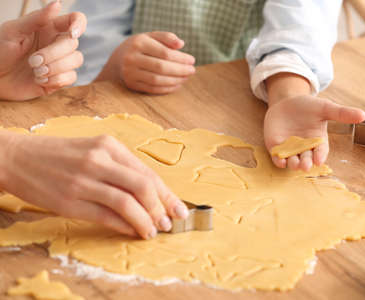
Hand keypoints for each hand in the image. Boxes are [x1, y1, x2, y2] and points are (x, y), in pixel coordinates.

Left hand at [0, 1, 85, 100]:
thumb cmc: (0, 51)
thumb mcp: (13, 31)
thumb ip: (36, 19)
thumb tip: (57, 3)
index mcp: (49, 28)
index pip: (75, 20)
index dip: (79, 25)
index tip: (72, 34)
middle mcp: (57, 43)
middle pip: (73, 44)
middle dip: (53, 54)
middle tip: (32, 61)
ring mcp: (60, 62)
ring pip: (76, 60)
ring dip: (55, 68)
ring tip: (36, 71)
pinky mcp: (60, 79)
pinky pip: (71, 78)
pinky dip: (55, 80)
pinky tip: (39, 80)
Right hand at [0, 133, 188, 238]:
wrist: (18, 158)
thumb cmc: (60, 155)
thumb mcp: (93, 150)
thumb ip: (121, 168)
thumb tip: (150, 195)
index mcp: (109, 145)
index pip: (147, 172)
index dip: (167, 194)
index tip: (179, 208)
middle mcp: (99, 160)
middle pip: (143, 186)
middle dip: (162, 208)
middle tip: (169, 223)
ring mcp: (83, 181)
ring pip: (127, 203)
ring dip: (145, 221)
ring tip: (152, 231)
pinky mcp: (69, 201)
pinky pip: (105, 216)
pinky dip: (124, 226)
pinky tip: (132, 231)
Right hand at [96, 31, 195, 93]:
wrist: (118, 60)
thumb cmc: (141, 47)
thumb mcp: (151, 36)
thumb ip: (167, 37)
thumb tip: (181, 44)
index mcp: (138, 43)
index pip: (164, 53)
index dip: (181, 58)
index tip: (192, 60)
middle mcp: (132, 58)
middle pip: (161, 67)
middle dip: (180, 70)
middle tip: (192, 71)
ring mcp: (130, 73)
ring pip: (157, 80)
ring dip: (175, 80)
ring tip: (186, 77)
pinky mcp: (132, 84)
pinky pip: (153, 89)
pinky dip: (167, 88)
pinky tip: (177, 84)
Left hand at [264, 95, 364, 170]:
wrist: (286, 101)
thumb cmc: (308, 106)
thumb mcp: (325, 108)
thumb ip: (342, 113)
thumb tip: (364, 115)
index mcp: (318, 141)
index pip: (320, 152)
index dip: (319, 156)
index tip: (318, 160)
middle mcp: (305, 148)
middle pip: (306, 159)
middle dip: (306, 163)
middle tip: (305, 165)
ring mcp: (290, 149)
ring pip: (292, 161)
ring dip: (293, 164)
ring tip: (295, 164)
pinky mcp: (276, 147)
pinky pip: (278, 157)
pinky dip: (279, 160)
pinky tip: (280, 161)